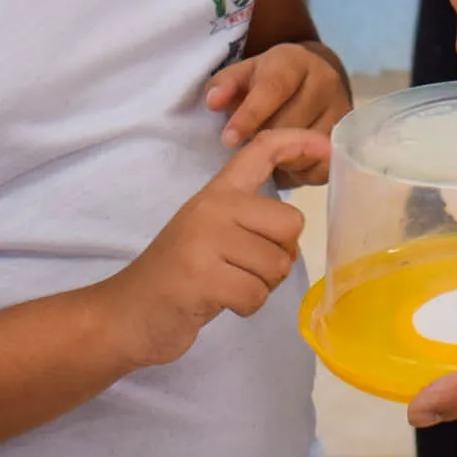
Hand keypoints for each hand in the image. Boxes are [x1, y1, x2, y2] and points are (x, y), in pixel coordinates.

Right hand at [103, 129, 326, 369]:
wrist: (128, 313)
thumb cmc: (179, 275)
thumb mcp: (210, 232)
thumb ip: (247, 220)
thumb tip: (291, 231)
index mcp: (217, 193)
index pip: (262, 150)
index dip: (300, 142)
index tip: (328, 150)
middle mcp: (212, 207)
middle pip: (289, 224)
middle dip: (279, 256)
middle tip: (246, 269)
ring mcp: (204, 240)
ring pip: (276, 265)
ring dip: (260, 286)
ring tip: (227, 285)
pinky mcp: (201, 277)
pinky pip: (256, 294)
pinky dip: (246, 308)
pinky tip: (219, 303)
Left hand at [207, 43, 352, 176]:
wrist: (310, 79)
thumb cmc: (268, 79)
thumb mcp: (243, 75)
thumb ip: (225, 85)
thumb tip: (214, 101)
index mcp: (295, 60)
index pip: (273, 88)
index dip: (250, 115)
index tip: (228, 139)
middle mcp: (325, 81)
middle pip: (290, 121)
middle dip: (264, 137)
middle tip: (249, 145)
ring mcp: (342, 108)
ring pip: (307, 145)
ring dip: (283, 156)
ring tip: (269, 153)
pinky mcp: (348, 136)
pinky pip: (323, 165)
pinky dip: (302, 170)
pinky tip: (288, 164)